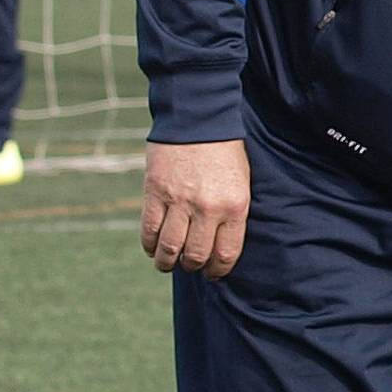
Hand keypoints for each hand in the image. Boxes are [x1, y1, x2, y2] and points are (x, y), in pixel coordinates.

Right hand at [142, 139, 249, 278]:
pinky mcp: (155, 192)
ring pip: (170, 248)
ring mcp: (179, 201)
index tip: (213, 274)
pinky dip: (149, 245)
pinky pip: (149, 230)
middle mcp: (207, 208)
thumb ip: (231, 214)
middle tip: (191, 265)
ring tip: (168, 263)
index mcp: (234, 207)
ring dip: (167, 262)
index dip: (218, 270)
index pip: (226, 254)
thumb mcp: (241, 183)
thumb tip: (218, 245)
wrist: (198, 118)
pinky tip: (153, 248)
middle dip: (193, 266)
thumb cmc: (224, 153)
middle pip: (196, 255)